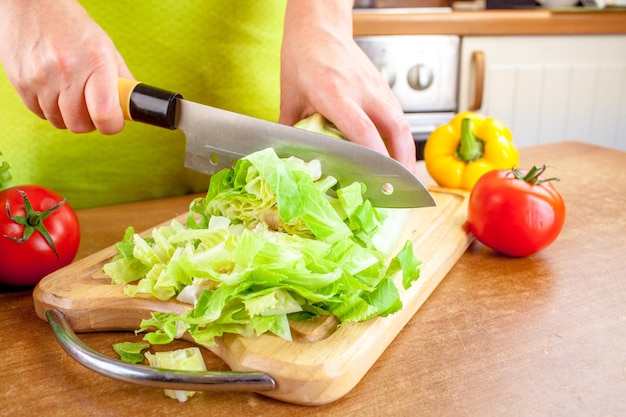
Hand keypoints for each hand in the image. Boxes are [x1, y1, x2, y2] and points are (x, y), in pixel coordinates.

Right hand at [0, 0, 132, 133]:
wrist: (32, 5)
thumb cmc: (73, 26)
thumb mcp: (106, 48)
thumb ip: (121, 79)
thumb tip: (132, 106)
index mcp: (95, 61)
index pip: (105, 114)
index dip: (112, 125)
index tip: (113, 122)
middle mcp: (67, 70)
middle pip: (80, 125)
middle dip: (89, 121)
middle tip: (91, 107)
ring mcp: (40, 77)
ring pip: (59, 121)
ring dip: (68, 114)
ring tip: (70, 92)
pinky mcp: (20, 82)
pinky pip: (39, 113)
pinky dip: (49, 108)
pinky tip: (53, 89)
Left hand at [279, 0, 415, 171]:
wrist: (319, 26)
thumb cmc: (303, 58)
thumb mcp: (290, 97)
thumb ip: (291, 131)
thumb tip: (290, 160)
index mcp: (335, 93)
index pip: (362, 129)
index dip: (372, 156)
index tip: (375, 179)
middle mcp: (362, 89)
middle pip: (395, 127)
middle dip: (401, 160)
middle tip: (399, 186)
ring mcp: (376, 87)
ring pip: (402, 122)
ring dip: (406, 151)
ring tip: (402, 177)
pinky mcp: (383, 87)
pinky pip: (398, 116)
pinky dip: (401, 138)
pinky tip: (396, 154)